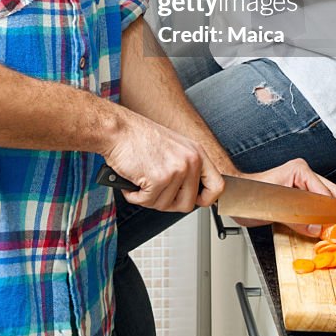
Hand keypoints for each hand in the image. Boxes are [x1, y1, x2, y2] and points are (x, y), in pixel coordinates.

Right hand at [103, 109, 224, 212]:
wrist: (118, 129)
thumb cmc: (139, 137)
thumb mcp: (174, 147)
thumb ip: (186, 168)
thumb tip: (191, 193)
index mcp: (196, 153)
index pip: (217, 186)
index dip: (206, 199)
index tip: (196, 201)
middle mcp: (190, 161)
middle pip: (188, 204)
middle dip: (168, 202)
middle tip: (155, 190)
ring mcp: (176, 170)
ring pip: (165, 206)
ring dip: (148, 198)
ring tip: (142, 179)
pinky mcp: (158, 179)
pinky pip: (147, 202)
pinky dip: (135, 196)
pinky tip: (133, 181)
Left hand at [235, 158, 335, 236]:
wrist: (235, 195)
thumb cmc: (248, 196)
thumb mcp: (274, 210)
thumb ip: (298, 220)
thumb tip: (318, 229)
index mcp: (299, 171)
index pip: (325, 193)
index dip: (333, 213)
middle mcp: (304, 174)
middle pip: (332, 194)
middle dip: (335, 214)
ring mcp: (303, 183)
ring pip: (327, 200)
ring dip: (329, 216)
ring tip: (329, 232)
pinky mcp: (300, 194)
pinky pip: (318, 205)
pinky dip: (321, 217)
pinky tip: (320, 228)